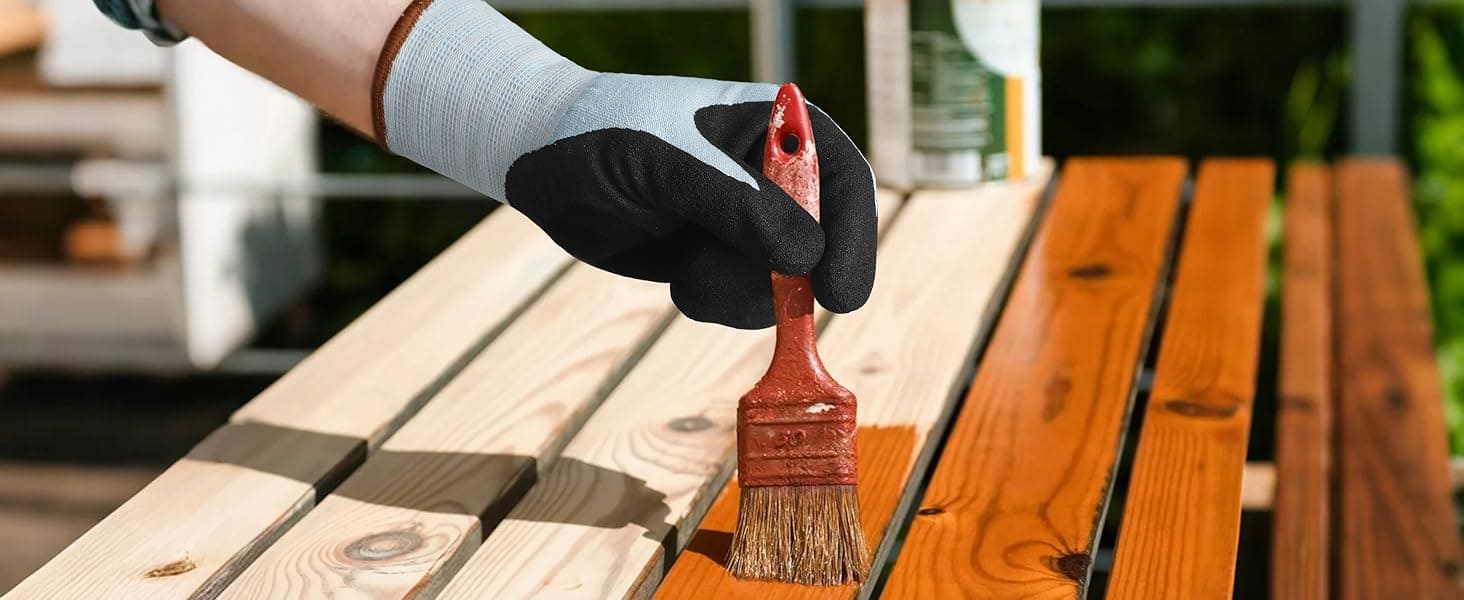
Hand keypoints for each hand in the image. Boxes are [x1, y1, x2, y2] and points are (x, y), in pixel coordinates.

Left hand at [507, 76, 876, 328]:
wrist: (544, 167)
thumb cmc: (604, 135)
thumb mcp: (669, 162)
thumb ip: (736, 204)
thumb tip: (806, 256)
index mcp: (780, 131)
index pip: (845, 181)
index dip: (854, 238)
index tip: (841, 293)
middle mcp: (776, 180)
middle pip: (826, 245)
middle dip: (790, 279)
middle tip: (765, 300)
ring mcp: (749, 226)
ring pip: (784, 284)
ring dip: (738, 291)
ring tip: (686, 268)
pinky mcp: (719, 262)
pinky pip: (745, 303)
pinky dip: (715, 300)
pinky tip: (679, 277)